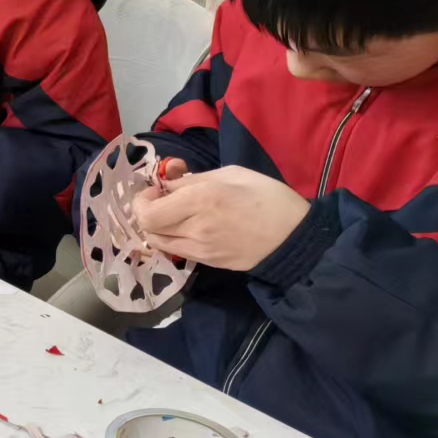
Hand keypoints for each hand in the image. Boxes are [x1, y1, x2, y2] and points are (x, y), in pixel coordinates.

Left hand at [133, 165, 310, 271]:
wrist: (296, 238)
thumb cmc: (268, 197)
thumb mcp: (231, 174)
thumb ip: (194, 179)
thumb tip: (167, 184)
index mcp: (200, 200)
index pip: (147, 213)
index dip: (142, 201)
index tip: (154, 190)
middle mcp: (194, 228)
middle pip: (148, 229)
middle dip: (146, 213)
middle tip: (160, 201)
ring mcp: (200, 250)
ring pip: (159, 243)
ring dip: (157, 228)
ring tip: (173, 215)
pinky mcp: (208, 263)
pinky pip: (177, 251)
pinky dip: (172, 239)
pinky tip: (186, 227)